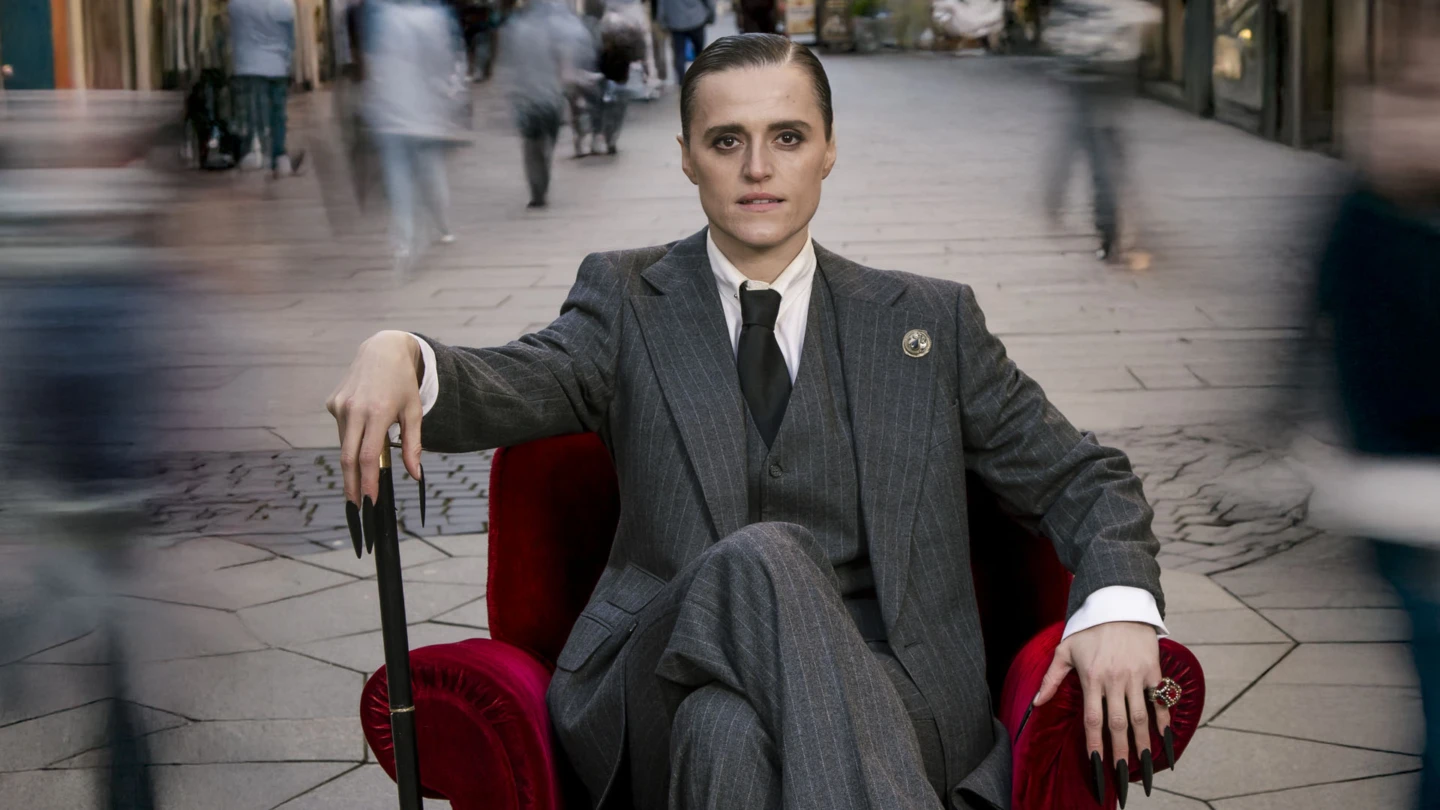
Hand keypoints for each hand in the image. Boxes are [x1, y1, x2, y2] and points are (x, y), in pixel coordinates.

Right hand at [325, 329, 425, 509]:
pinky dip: (352, 438)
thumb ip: (413, 445)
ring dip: (353, 462)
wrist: (382, 351)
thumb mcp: (414, 412)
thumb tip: (415, 475)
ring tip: (364, 473)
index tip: (370, 501)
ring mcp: (340, 406)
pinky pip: (342, 430)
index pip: (369, 456)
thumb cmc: (403, 384)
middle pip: (348, 458)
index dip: (368, 481)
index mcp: (378, 413)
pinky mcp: (332, 403)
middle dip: (352, 485)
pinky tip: (363, 427)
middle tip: (356, 505)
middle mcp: (354, 409)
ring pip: (344, 445)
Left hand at [1033, 621, 1170, 805]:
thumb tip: (1036, 704)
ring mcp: (1136, 676)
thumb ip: (1051, 678)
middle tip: (1121, 774)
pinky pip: (1160, 701)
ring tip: (1144, 764)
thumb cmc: (1088, 629)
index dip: (1094, 745)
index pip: (1092, 720)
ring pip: (1141, 716)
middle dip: (1120, 751)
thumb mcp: (1064, 649)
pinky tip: (1164, 739)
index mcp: (1091, 678)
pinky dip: (1164, 721)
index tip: (1096, 765)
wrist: (1118, 604)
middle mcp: (1115, 680)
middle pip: (1118, 724)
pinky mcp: (1153, 671)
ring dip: (1143, 743)